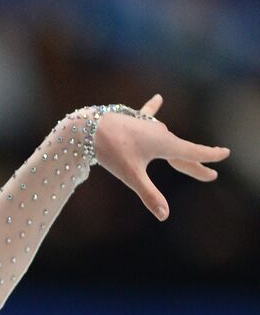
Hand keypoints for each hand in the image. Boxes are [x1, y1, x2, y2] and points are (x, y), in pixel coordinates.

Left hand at [92, 94, 230, 220]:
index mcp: (165, 145)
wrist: (89, 128)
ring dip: (177, 148)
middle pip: (181, 152)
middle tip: (210, 175)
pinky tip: (158, 98)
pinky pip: (147, 113)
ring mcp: (148, 125)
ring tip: (187, 156)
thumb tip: (164, 217)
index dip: (209, 157)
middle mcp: (161, 133)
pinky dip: (153, 108)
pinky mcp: (134, 120)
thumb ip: (149, 194)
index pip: (192, 153)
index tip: (225, 154)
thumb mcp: (131, 175)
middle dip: (195, 164)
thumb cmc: (112, 150)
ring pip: (166, 139)